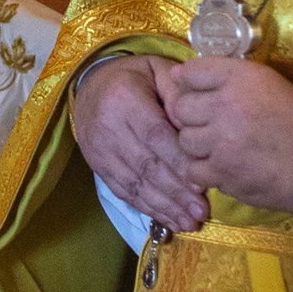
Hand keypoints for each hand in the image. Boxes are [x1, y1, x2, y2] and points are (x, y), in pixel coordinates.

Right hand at [73, 58, 206, 234]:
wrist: (91, 85)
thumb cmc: (135, 77)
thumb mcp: (157, 70)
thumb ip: (178, 92)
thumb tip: (196, 123)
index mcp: (123, 98)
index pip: (154, 135)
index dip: (177, 161)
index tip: (201, 182)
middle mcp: (107, 126)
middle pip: (145, 164)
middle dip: (175, 192)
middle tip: (201, 211)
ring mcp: (99, 150)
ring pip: (134, 183)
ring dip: (164, 206)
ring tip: (190, 222)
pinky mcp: (98, 167)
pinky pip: (123, 191)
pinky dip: (148, 209)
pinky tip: (169, 221)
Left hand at [157, 58, 292, 214]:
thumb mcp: (264, 80)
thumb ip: (221, 73)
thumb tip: (176, 74)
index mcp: (239, 78)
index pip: (192, 72)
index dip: (191, 84)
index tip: (201, 93)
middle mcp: (225, 107)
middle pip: (181, 108)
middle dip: (193, 115)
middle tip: (212, 123)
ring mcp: (222, 143)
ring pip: (185, 140)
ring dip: (198, 144)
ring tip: (220, 145)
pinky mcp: (224, 173)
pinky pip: (194, 170)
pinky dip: (205, 170)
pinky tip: (222, 165)